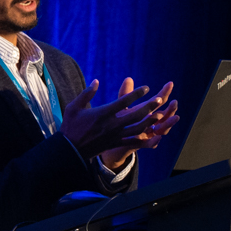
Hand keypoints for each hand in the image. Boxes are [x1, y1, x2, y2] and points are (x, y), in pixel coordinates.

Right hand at [63, 77, 179, 164]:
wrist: (69, 150)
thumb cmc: (70, 126)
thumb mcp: (74, 107)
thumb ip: (86, 93)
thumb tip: (96, 81)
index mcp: (103, 113)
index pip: (124, 101)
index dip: (137, 93)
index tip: (146, 88)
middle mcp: (112, 124)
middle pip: (135, 115)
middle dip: (149, 106)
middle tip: (160, 99)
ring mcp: (115, 135)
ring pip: (137, 128)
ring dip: (150, 121)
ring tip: (160, 115)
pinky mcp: (115, 144)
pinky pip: (132, 141)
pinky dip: (144, 139)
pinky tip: (152, 135)